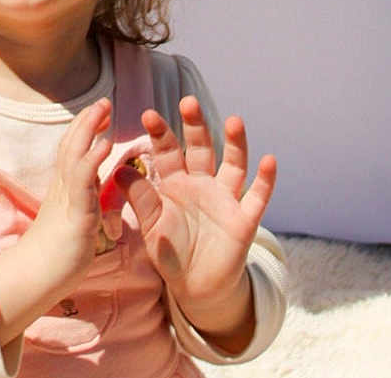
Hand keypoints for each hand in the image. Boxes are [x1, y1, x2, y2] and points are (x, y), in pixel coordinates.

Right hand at [0, 97, 112, 344]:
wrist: (34, 279)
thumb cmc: (55, 256)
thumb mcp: (72, 220)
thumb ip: (82, 200)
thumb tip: (94, 187)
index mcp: (64, 189)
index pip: (72, 150)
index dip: (84, 128)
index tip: (98, 111)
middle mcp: (63, 188)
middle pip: (72, 144)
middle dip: (87, 120)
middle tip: (102, 101)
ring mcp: (67, 199)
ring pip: (74, 155)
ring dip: (88, 129)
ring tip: (102, 108)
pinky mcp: (75, 215)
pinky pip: (83, 182)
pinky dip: (93, 159)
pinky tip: (105, 145)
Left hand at [115, 96, 276, 348]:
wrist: (196, 288)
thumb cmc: (170, 251)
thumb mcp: (151, 226)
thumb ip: (140, 199)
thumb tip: (120, 169)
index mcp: (176, 182)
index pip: (168, 151)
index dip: (160, 134)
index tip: (148, 114)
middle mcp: (202, 183)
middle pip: (201, 148)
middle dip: (195, 125)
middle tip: (188, 102)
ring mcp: (225, 199)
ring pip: (233, 165)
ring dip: (235, 143)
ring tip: (234, 121)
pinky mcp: (244, 221)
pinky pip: (258, 198)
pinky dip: (265, 180)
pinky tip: (269, 160)